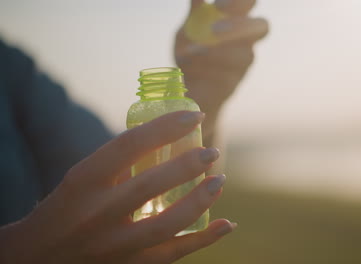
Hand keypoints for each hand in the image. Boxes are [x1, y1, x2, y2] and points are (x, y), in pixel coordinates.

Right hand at [0, 111, 235, 263]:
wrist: (40, 256)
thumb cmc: (68, 207)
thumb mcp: (84, 178)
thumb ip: (122, 162)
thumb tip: (169, 138)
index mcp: (83, 181)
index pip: (128, 145)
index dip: (165, 127)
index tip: (193, 115)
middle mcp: (96, 214)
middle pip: (148, 185)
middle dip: (187, 166)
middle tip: (211, 153)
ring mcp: (113, 245)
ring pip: (165, 225)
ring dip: (200, 201)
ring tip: (219, 181)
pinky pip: (173, 254)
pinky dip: (205, 240)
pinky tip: (227, 225)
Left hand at [175, 0, 268, 144]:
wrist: (187, 86)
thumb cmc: (190, 51)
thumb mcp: (187, 29)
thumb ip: (195, 13)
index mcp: (238, 19)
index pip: (249, 3)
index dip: (239, 3)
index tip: (218, 7)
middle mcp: (248, 39)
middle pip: (262, 26)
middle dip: (241, 27)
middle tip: (214, 30)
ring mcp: (245, 62)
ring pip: (245, 56)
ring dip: (218, 53)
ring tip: (192, 52)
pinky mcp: (236, 81)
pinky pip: (228, 75)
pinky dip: (206, 70)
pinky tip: (189, 66)